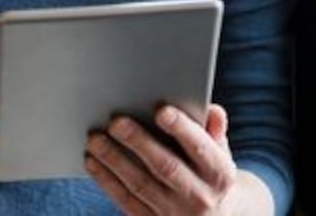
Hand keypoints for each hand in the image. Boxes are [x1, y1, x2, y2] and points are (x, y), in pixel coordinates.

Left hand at [84, 103, 238, 214]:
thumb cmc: (210, 174)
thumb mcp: (222, 153)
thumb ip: (215, 130)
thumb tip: (212, 110)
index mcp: (220, 173)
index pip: (200, 147)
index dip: (182, 128)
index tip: (161, 110)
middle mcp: (199, 196)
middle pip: (166, 167)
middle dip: (139, 142)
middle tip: (116, 122)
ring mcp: (174, 213)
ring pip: (140, 185)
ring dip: (114, 161)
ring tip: (96, 139)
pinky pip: (125, 201)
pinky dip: (107, 181)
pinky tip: (93, 161)